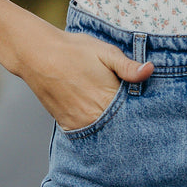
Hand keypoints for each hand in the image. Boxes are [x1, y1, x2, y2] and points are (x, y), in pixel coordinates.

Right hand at [19, 25, 153, 131]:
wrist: (37, 55)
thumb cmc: (74, 50)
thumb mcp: (105, 52)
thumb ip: (128, 66)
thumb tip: (149, 70)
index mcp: (109, 99)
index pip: (134, 117)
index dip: (142, 116)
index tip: (148, 114)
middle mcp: (95, 117)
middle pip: (120, 129)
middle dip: (128, 126)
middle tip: (134, 121)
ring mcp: (81, 124)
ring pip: (105, 135)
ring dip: (112, 130)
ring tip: (115, 121)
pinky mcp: (68, 126)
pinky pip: (87, 136)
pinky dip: (95, 131)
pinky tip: (100, 122)